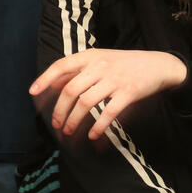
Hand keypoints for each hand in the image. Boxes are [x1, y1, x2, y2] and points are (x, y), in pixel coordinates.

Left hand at [29, 49, 186, 139]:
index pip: (61, 66)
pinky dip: (98, 127)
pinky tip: (92, 136)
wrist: (158, 65)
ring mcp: (114, 79)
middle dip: (59, 110)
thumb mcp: (99, 60)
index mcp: (90, 56)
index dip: (45, 79)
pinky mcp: (129, 93)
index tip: (33, 92)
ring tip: (68, 132)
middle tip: (56, 124)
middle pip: (70, 90)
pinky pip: (108, 113)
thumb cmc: (124, 64)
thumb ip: (77, 70)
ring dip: (74, 121)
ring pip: (86, 103)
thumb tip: (53, 83)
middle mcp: (100, 66)